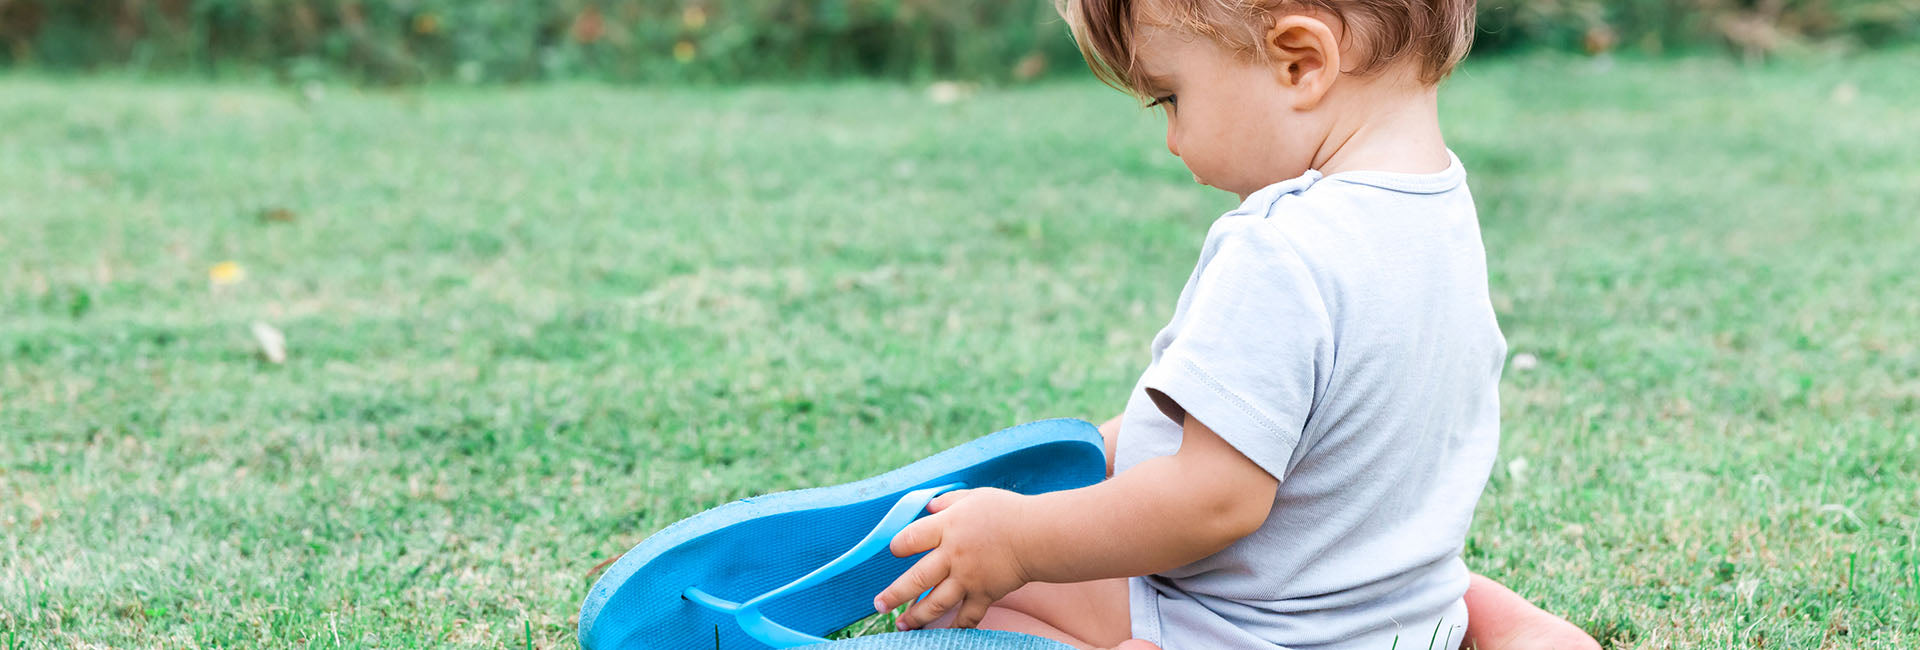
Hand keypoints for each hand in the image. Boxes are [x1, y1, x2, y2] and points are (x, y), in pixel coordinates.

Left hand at [872, 487, 1031, 629]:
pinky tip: (943, 633)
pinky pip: (966, 616)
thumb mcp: (974, 497)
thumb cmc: (1007, 512)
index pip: (910, 540)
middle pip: (916, 579)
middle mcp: (953, 556)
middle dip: (894, 595)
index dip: (897, 546)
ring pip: (936, 603)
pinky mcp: (985, 594)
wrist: (1038, 535)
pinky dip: (955, 627)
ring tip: (902, 625)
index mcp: (947, 528)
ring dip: (917, 616)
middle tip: (879, 605)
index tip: (894, 551)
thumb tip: (929, 506)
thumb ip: (948, 502)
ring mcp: (968, 578)